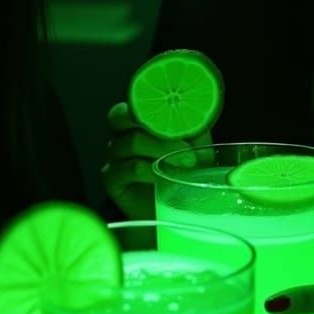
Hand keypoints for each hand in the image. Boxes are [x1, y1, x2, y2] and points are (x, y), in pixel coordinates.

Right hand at [100, 102, 212, 218]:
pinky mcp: (112, 180)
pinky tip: (166, 177)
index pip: (133, 102)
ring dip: (163, 150)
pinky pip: (131, 168)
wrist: (169, 210)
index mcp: (136, 122)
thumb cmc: (179, 173)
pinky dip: (152, 170)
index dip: (152, 104)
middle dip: (154, 124)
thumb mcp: (194, 148)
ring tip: (188, 162)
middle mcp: (120, 136)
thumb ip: (196, 132)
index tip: (179, 111)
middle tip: (184, 141)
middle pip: (119, 116)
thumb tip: (201, 120)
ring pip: (132, 142)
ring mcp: (114, 157)